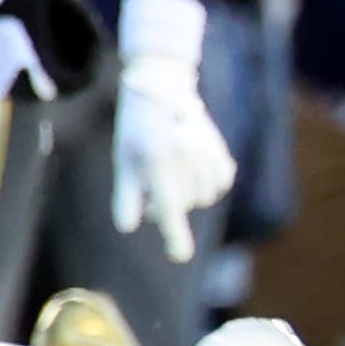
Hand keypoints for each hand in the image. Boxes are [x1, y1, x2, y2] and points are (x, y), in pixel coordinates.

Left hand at [112, 0, 236, 262]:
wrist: (162, 88)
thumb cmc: (136, 130)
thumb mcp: (124, 162)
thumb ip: (126, 197)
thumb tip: (128, 228)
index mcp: (157, 160)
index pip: (167, 205)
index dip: (174, 234)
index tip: (181, 257)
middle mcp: (185, 156)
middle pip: (185, 204)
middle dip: (170, 203)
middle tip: (152, 182)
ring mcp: (206, 152)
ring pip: (204, 197)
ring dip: (189, 194)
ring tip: (173, 172)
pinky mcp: (219, 151)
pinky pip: (220, 184)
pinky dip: (208, 185)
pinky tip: (194, 170)